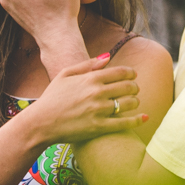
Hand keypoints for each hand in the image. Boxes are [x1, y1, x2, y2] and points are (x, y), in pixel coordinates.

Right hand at [17, 54, 146, 146]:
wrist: (40, 123)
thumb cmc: (51, 98)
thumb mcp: (65, 74)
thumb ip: (87, 64)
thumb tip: (107, 57)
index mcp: (90, 78)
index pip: (121, 72)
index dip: (130, 73)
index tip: (132, 76)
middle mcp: (97, 93)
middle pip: (128, 87)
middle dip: (134, 87)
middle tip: (134, 90)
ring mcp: (99, 111)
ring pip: (129, 103)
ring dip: (135, 102)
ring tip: (133, 102)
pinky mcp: (99, 127)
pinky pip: (125, 123)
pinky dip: (137, 120)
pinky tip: (144, 118)